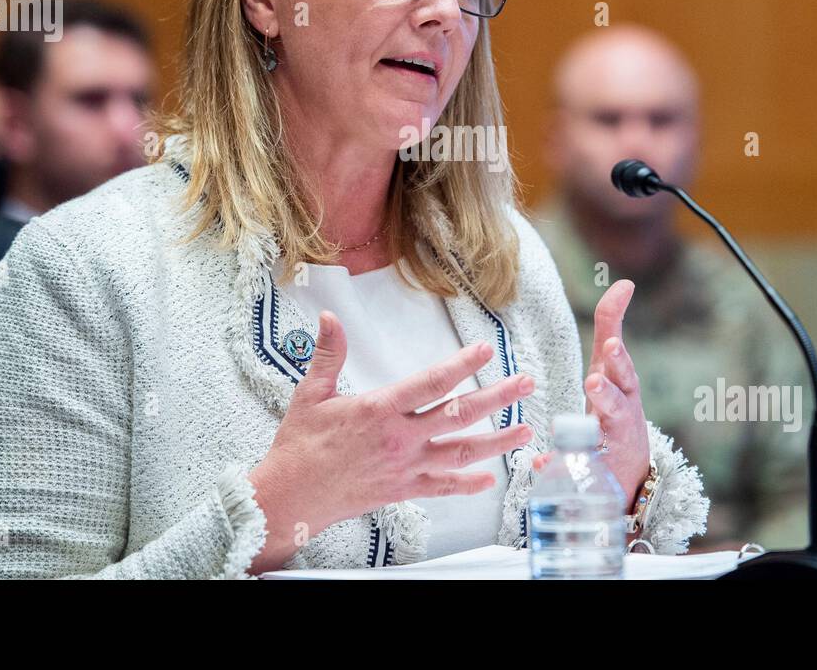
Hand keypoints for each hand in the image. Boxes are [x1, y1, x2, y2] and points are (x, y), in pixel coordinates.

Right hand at [249, 310, 535, 571]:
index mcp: (379, 410)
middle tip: (525, 383)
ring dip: (497, 442)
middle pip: (458, 415)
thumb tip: (331, 318)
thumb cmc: (299, 446)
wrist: (291, 497)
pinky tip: (490, 478)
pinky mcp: (402, 490)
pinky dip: (468, 484)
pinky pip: (442, 487)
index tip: (485, 349)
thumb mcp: (311, 394)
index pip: (430, 383)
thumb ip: (329, 354)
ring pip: (460, 453)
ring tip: (526, 431)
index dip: (461, 364)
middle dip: (497, 398)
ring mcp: (405, 467)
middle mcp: (400, 438)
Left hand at [531, 279, 651, 515]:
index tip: (610, 346)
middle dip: (607, 392)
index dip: (616, 357)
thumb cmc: (616, 402)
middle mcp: (621, 414)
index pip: (622, 369)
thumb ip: (612, 325)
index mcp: (622, 387)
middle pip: (618, 403)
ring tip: (572, 429)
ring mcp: (608, 443)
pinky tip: (541, 462)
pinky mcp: (592, 468)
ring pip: (599, 438)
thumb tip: (625, 284)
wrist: (629, 466)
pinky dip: (558, 464)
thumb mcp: (612, 364)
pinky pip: (574, 467)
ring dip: (585, 430)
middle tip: (594, 381)